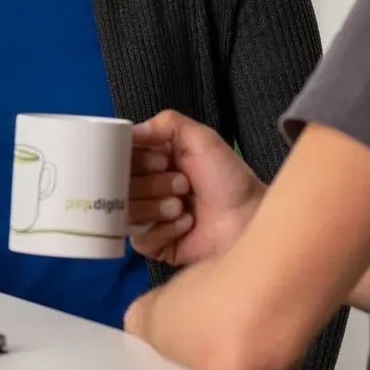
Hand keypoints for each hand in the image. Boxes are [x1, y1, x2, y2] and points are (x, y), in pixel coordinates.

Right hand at [129, 109, 264, 265]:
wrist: (249, 217)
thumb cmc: (228, 178)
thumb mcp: (200, 139)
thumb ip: (165, 123)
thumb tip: (130, 131)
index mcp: (153, 162)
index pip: (120, 158)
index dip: (135, 159)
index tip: (161, 160)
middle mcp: (147, 189)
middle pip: (121, 186)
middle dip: (152, 184)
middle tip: (182, 184)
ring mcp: (149, 219)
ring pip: (127, 212)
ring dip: (157, 206)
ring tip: (183, 205)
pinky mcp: (156, 245)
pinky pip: (140, 239)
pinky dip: (163, 230)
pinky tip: (186, 224)